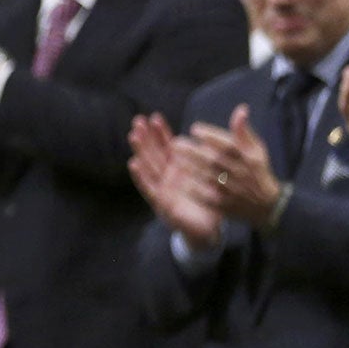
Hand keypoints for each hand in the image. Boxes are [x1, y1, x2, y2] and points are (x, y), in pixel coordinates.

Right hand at [129, 113, 222, 250]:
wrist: (208, 230)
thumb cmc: (209, 202)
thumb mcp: (212, 177)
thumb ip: (211, 159)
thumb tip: (215, 140)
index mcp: (179, 169)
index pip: (167, 147)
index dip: (160, 133)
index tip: (155, 117)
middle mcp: (167, 177)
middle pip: (153, 154)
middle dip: (145, 137)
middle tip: (138, 120)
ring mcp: (162, 190)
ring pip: (148, 166)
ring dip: (140, 151)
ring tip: (133, 135)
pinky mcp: (161, 203)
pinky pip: (149, 188)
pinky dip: (141, 176)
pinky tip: (134, 164)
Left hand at [180, 104, 281, 228]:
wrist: (264, 205)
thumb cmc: (256, 171)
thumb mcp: (256, 150)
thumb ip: (244, 132)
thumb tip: (241, 109)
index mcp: (249, 158)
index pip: (229, 145)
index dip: (212, 137)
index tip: (194, 128)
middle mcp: (240, 173)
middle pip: (214, 161)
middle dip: (194, 152)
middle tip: (175, 142)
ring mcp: (230, 190)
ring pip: (207, 177)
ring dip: (189, 167)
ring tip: (173, 157)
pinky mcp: (222, 204)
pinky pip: (205, 195)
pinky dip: (192, 187)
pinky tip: (179, 179)